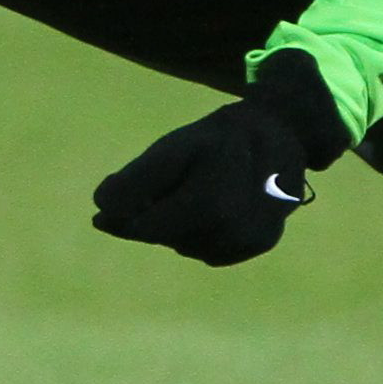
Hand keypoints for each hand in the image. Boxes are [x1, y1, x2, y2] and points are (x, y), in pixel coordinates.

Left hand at [89, 50, 348, 267]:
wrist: (280, 133)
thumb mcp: (173, 147)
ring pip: (187, 245)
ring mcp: (251, 238)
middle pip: (165, 236)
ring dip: (178, 225)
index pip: (145, 228)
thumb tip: (102, 209)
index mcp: (209, 201)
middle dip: (153, 217)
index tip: (103, 214)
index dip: (120, 221)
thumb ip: (136, 180)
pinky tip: (213, 206)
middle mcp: (234, 227)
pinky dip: (201, 233)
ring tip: (195, 189)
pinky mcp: (262, 243)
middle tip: (162, 187)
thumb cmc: (218, 138)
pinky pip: (211, 251)